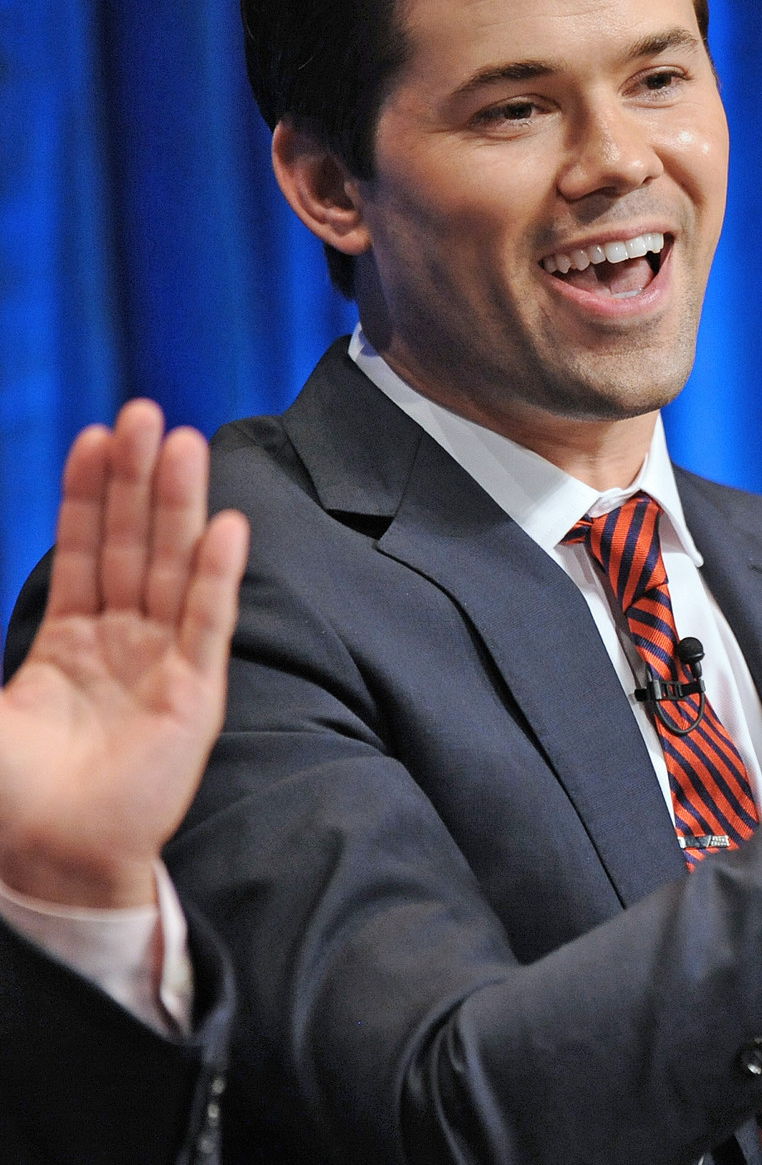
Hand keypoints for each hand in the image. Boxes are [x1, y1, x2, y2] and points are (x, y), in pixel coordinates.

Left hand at [0, 401, 248, 908]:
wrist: (51, 862)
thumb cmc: (10, 799)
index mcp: (70, 642)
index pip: (84, 550)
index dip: (88, 495)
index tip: (96, 437)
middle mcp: (122, 642)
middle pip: (133, 543)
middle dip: (138, 478)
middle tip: (146, 413)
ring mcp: (162, 664)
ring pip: (172, 567)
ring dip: (180, 505)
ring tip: (185, 443)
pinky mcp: (195, 697)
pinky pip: (207, 624)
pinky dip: (217, 575)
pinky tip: (226, 526)